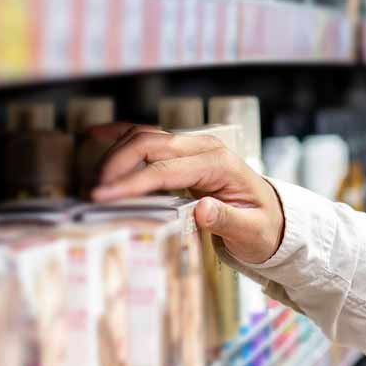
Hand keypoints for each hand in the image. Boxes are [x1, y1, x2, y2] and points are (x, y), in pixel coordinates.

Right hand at [90, 123, 284, 263]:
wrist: (274, 217)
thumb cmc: (263, 227)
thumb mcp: (253, 232)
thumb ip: (229, 221)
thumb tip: (202, 210)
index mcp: (220, 165)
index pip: (166, 170)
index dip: (131, 182)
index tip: (102, 197)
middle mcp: (205, 148)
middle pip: (149, 145)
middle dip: (115, 165)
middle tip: (92, 193)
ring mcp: (193, 145)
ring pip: (144, 137)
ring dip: (114, 155)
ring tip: (92, 182)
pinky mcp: (183, 149)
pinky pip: (147, 135)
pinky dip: (120, 133)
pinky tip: (94, 134)